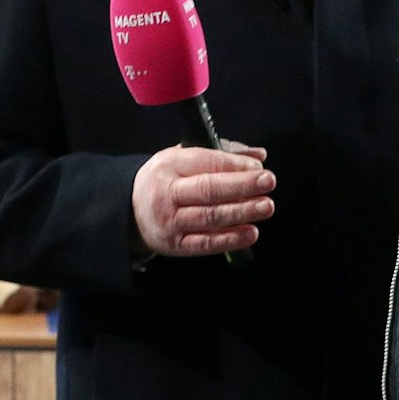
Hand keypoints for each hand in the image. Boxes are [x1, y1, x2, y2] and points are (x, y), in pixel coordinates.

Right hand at [130, 141, 272, 256]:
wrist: (130, 211)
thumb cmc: (167, 180)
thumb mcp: (185, 158)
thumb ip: (223, 155)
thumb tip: (259, 157)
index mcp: (169, 164)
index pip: (206, 162)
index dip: (235, 165)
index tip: (259, 168)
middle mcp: (167, 193)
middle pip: (208, 189)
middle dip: (241, 185)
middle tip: (268, 182)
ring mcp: (170, 221)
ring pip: (209, 217)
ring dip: (241, 212)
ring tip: (265, 206)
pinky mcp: (175, 245)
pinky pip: (205, 243)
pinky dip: (230, 239)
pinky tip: (251, 233)